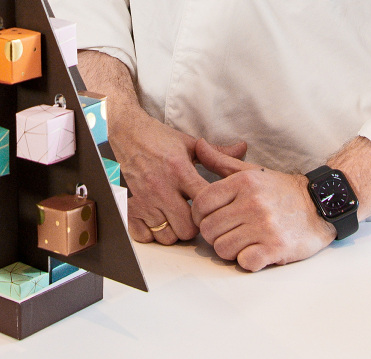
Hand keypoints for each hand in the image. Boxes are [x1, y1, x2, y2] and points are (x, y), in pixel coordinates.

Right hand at [107, 108, 218, 244]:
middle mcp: (162, 187)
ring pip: (167, 236)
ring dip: (174, 231)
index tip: (214, 207)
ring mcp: (144, 199)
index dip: (213, 209)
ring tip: (176, 218)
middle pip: (187, 229)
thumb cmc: (159, 139)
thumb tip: (243, 148)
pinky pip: (145, 236)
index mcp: (180, 170)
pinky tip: (159, 221)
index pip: (205, 203)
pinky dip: (152, 233)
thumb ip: (217, 152)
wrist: (127, 132)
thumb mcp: (189, 143)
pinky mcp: (130, 206)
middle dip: (194, 227)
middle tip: (194, 217)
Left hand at [190, 138, 334, 270]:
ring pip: (222, 248)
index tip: (211, 217)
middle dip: (214, 234)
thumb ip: (222, 161)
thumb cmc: (281, 190)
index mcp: (243, 183)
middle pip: (208, 229)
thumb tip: (198, 145)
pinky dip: (247, 261)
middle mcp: (252, 203)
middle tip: (228, 232)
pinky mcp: (276, 248)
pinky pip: (244, 262)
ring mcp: (265, 227)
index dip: (200, 215)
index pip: (201, 204)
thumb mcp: (253, 171)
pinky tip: (255, 252)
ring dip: (229, 249)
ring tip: (242, 242)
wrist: (321, 205)